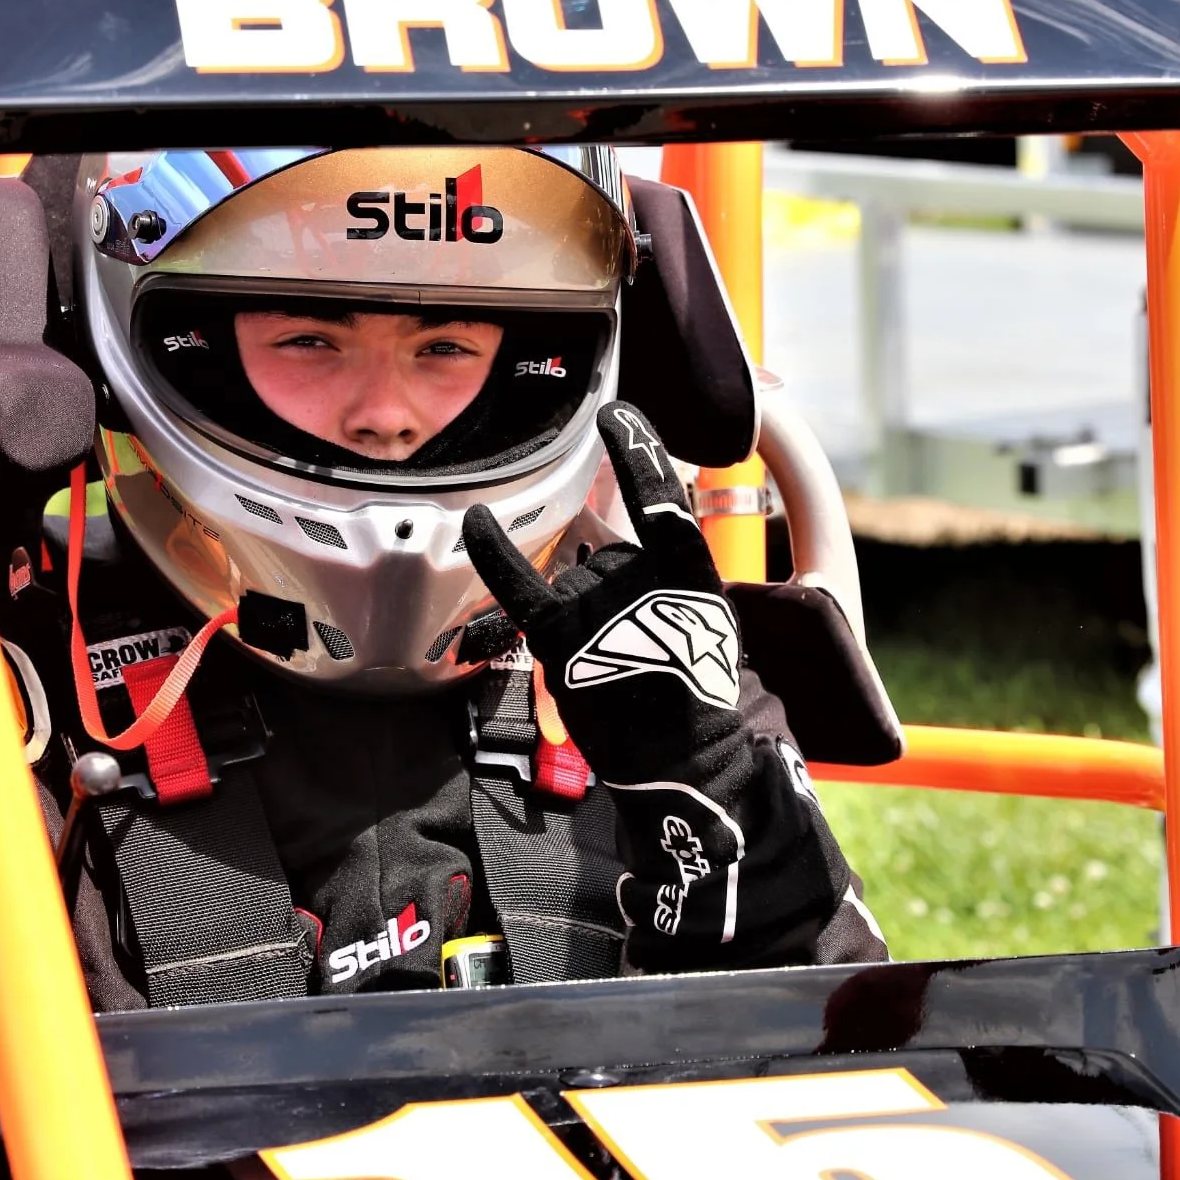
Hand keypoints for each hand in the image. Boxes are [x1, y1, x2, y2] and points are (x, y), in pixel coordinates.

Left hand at [462, 402, 744, 783]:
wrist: (680, 762)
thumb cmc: (695, 693)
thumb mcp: (706, 618)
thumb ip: (669, 572)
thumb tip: (615, 535)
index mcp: (690, 573)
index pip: (660, 497)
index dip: (638, 452)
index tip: (616, 416)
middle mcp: (639, 580)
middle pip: (605, 552)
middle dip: (610, 587)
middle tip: (631, 643)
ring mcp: (596, 607)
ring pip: (572, 577)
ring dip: (581, 607)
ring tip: (609, 659)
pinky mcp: (559, 637)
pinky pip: (518, 581)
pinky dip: (493, 549)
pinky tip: (473, 518)